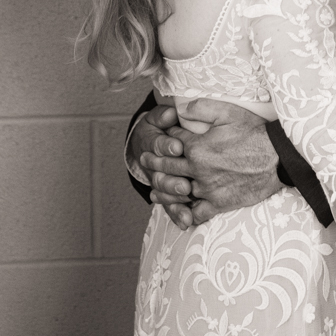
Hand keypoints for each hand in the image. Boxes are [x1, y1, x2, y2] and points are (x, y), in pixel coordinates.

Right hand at [130, 104, 201, 229]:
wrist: (148, 144)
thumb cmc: (161, 126)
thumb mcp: (160, 116)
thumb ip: (164, 115)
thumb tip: (170, 114)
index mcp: (152, 142)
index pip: (157, 144)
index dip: (167, 146)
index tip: (178, 147)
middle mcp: (153, 164)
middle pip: (159, 173)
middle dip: (171, 178)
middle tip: (184, 184)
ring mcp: (158, 180)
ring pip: (162, 191)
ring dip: (173, 197)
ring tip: (187, 200)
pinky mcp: (165, 194)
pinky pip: (169, 206)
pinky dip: (177, 214)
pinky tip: (186, 221)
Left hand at [154, 100, 283, 228]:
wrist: (277, 158)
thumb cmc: (254, 133)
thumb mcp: (227, 112)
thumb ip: (200, 108)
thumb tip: (181, 109)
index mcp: (197, 147)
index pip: (171, 144)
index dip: (163, 140)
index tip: (156, 140)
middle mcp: (198, 170)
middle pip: (169, 168)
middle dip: (154, 164)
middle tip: (144, 162)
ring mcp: (208, 189)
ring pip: (178, 193)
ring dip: (163, 192)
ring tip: (153, 191)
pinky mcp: (219, 204)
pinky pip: (197, 213)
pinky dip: (187, 214)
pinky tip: (181, 213)